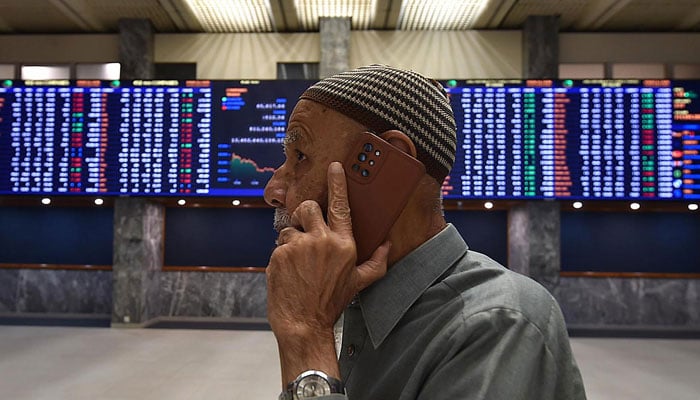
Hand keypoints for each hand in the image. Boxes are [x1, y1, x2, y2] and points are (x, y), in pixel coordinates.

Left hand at [266, 162, 389, 382]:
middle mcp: (322, 240)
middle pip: (308, 207)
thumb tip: (388, 245)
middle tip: (306, 231)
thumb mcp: (359, 283)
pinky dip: (281, 256)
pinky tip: (288, 272)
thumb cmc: (332, 303)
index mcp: (343, 244)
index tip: (335, 166)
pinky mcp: (279, 254)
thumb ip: (377, 262)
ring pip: (290, 228)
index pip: (341, 205)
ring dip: (292, 241)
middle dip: (305, 215)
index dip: (337, 183)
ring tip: (297, 263)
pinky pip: (278, 246)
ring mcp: (298, 246)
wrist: (304, 324)